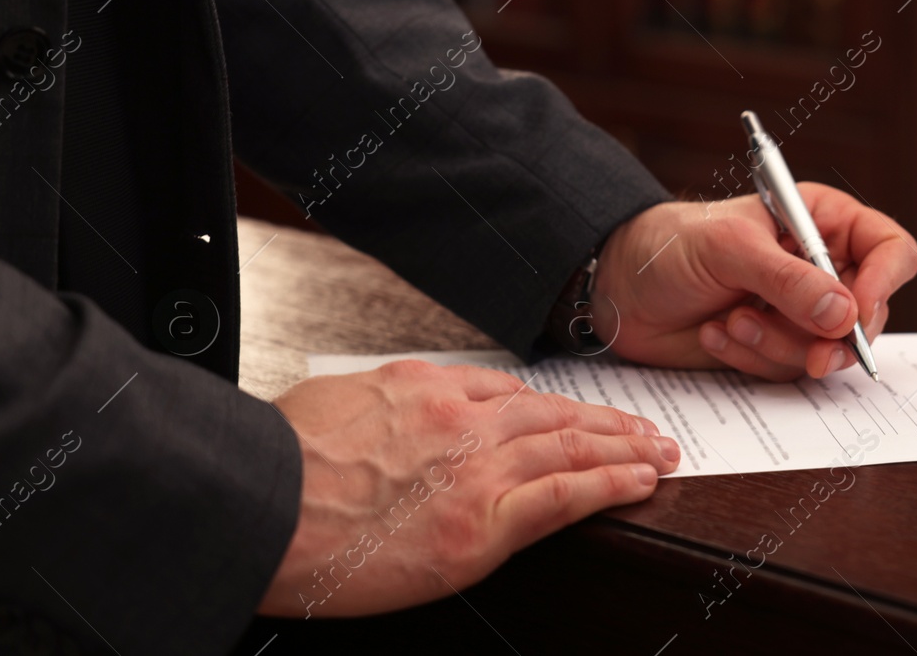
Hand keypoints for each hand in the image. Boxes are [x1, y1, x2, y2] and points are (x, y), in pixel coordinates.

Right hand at [257, 360, 679, 617]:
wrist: (256, 506)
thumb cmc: (278, 461)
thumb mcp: (335, 403)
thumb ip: (384, 405)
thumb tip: (396, 413)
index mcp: (425, 389)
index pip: (511, 392)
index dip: (556, 405)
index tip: (579, 412)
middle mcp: (461, 421)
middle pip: (553, 414)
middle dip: (608, 422)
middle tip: (648, 428)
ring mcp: (475, 472)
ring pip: (570, 448)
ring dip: (624, 448)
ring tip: (660, 452)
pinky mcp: (477, 527)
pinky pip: (562, 499)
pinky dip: (609, 486)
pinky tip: (640, 482)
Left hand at [590, 185, 916, 380]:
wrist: (620, 286)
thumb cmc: (671, 244)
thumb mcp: (729, 248)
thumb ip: (787, 280)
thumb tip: (844, 314)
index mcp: (822, 221)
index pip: (889, 248)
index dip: (885, 282)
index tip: (856, 313)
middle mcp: (821, 266)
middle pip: (869, 312)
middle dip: (831, 336)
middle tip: (810, 355)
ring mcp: (800, 311)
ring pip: (829, 349)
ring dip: (780, 346)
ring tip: (732, 323)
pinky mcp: (776, 346)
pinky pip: (790, 369)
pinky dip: (755, 358)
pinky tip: (717, 334)